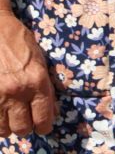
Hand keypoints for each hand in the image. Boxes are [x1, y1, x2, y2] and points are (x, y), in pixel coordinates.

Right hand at [0, 7, 53, 136]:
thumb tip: (52, 110)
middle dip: (27, 128)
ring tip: (11, 121)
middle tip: (27, 123)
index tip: (43, 127)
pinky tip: (0, 117)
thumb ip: (46, 87)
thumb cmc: (20, 43)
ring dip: (9, 128)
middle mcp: (18, 91)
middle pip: (23, 127)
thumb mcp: (41, 62)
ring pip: (4, 129)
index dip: (45, 126)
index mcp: (37, 82)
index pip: (43, 117)